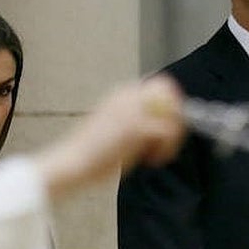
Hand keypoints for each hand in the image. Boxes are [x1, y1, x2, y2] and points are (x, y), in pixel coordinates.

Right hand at [35, 76, 184, 200]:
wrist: (71, 162)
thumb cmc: (91, 154)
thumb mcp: (115, 128)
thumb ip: (138, 120)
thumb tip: (166, 122)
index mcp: (121, 93)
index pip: (161, 86)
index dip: (171, 107)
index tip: (167, 131)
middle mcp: (128, 94)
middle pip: (172, 94)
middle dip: (177, 120)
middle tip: (167, 144)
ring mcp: (133, 109)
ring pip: (174, 115)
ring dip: (172, 138)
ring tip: (156, 155)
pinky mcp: (136, 126)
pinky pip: (168, 133)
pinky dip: (165, 150)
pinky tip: (150, 161)